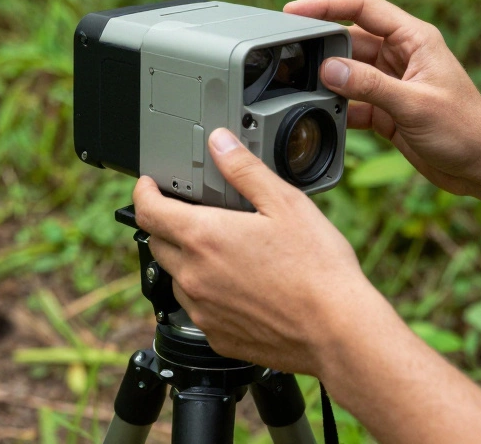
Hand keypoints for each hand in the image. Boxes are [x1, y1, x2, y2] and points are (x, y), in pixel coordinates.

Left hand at [132, 128, 381, 376]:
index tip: (149, 186)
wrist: (337, 330)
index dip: (143, 192)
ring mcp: (203, 309)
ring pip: (176, 277)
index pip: (147, 210)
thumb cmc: (317, 269)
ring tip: (222, 250)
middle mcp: (194, 276)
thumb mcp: (285, 203)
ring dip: (186, 259)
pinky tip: (238, 284)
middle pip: (157, 242)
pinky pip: (197, 308)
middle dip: (166, 223)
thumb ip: (245, 170)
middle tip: (192, 213)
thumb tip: (220, 143)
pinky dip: (206, 292)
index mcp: (203, 237)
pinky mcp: (217, 336)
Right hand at [285, 0, 480, 196]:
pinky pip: (352, 101)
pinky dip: (337, 109)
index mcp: (414, 39)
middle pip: (350, 40)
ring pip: (348, 73)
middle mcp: (401, 55)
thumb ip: (370, 85)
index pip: (363, 7)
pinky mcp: (387, 110)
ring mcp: (392, 83)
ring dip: (328, 82)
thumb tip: (328, 69)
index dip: (327, 4)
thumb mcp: (415, 104)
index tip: (294, 11)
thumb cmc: (466, 129)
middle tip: (291, 58)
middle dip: (321, 48)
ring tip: (301, 90)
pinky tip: (322, 117)